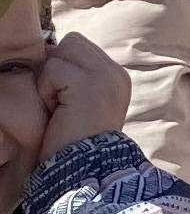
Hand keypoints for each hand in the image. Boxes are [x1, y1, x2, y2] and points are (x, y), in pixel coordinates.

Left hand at [35, 34, 129, 163]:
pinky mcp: (89, 83)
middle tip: (61, 101)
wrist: (87, 171)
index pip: (81, 47)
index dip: (64, 66)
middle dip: (57, 67)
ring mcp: (105, 76)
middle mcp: (115, 73)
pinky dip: (47, 90)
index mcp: (117, 78)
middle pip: (72, 42)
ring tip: (60, 107)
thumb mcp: (82, 104)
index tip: (65, 97)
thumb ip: (74, 76)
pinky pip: (53, 69)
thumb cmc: (77, 142)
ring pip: (62, 51)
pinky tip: (58, 111)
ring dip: (51, 79)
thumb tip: (48, 51)